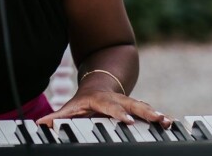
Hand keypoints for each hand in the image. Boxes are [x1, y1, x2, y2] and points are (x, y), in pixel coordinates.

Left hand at [36, 87, 171, 128]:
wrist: (99, 85)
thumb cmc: (84, 102)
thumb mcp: (70, 108)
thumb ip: (57, 118)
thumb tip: (39, 125)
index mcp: (102, 101)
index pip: (111, 108)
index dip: (120, 114)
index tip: (129, 121)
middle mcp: (118, 100)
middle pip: (133, 105)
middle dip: (145, 112)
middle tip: (157, 120)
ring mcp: (129, 102)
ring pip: (145, 107)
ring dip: (156, 114)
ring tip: (168, 122)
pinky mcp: (138, 107)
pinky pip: (151, 112)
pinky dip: (161, 117)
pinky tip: (172, 124)